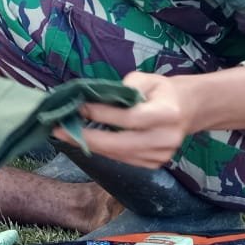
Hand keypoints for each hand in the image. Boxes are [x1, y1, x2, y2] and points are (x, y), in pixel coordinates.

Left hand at [52, 71, 189, 168]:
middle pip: (119, 143)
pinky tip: (85, 140)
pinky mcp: (153, 165)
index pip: (129, 118)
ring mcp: (160, 156)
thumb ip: (123, 88)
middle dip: (85, 137)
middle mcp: (166, 139)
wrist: (185, 110)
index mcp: (167, 114)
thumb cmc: (160, 91)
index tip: (78, 108)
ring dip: (89, 145)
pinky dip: (102, 150)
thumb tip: (93, 100)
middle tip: (58, 130)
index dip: (102, 114)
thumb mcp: (145, 79)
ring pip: (117, 154)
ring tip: (64, 134)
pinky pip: (121, 159)